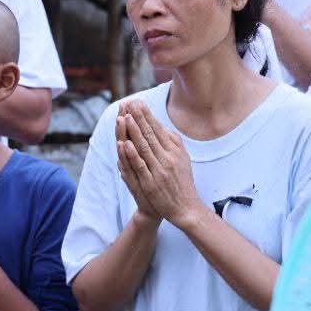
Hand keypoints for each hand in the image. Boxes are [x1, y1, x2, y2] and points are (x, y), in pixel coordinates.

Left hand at [117, 101, 203, 228]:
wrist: (186, 208)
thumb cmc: (182, 181)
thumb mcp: (183, 158)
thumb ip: (173, 142)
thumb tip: (161, 125)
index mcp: (175, 151)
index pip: (158, 129)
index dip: (147, 115)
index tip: (138, 102)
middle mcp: (168, 158)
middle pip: (151, 135)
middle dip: (139, 118)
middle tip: (130, 103)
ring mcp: (160, 171)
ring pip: (144, 148)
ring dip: (134, 131)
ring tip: (126, 117)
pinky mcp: (151, 183)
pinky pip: (141, 166)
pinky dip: (132, 155)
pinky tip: (125, 144)